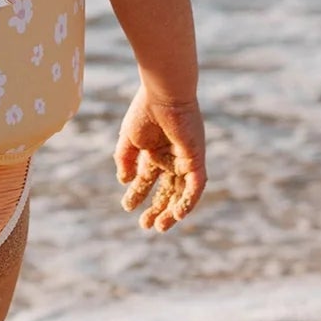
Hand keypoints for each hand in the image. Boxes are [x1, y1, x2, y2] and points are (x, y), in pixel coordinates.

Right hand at [116, 90, 205, 232]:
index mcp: (154, 151)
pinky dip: (188, 200)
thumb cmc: (145, 110)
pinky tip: (177, 214)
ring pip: (181, 192)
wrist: (163, 93)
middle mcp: (171, 157)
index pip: (147, 179)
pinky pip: (195, 185)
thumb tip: (124, 181)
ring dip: (171, 210)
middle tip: (145, 225)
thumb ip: (125, 160)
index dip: (137, 194)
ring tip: (160, 227)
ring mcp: (185, 159)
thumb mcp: (129, 139)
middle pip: (166, 189)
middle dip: (156, 208)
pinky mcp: (196, 158)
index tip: (126, 206)